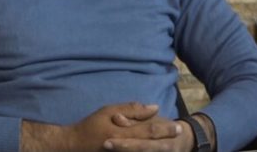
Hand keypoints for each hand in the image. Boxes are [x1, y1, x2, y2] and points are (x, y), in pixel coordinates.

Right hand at [22, 102, 182, 150]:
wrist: (75, 145)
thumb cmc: (91, 126)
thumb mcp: (108, 111)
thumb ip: (130, 109)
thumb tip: (153, 107)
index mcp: (123, 132)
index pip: (149, 130)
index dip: (165, 128)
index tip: (178, 126)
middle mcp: (126, 146)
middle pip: (153, 143)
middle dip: (168, 138)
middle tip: (181, 133)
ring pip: (148, 151)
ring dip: (162, 146)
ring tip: (174, 142)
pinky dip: (149, 150)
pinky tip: (158, 147)